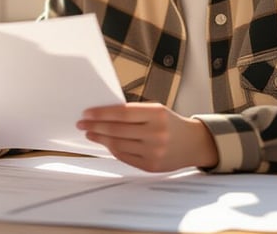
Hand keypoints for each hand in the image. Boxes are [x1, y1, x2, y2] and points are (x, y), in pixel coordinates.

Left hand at [77, 102, 217, 171]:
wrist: (193, 143)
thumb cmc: (171, 123)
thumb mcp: (156, 110)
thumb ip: (133, 113)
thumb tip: (103, 116)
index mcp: (157, 114)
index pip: (122, 113)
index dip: (101, 114)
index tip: (87, 113)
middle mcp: (156, 133)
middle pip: (117, 130)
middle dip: (96, 127)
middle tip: (82, 124)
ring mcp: (154, 151)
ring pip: (118, 145)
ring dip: (101, 139)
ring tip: (91, 133)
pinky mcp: (151, 166)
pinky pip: (125, 157)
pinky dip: (113, 150)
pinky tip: (106, 144)